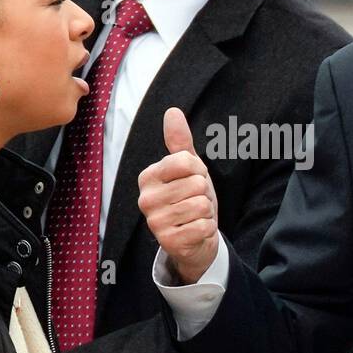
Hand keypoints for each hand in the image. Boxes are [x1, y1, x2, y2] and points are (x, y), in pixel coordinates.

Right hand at [137, 107, 218, 283]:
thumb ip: (180, 142)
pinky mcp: (168, 242)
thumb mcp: (188, 169)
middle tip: (194, 202)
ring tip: (195, 216)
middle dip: (203, 193)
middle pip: (196, 184)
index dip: (199, 170)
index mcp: (148, 177)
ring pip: (201, 205)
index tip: (192, 180)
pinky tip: (196, 231)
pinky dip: (206, 229)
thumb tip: (172, 111)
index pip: (186, 161)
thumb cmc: (190, 198)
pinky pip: (202, 226)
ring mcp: (154, 222)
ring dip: (206, 212)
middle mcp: (145, 199)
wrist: (194, 238)